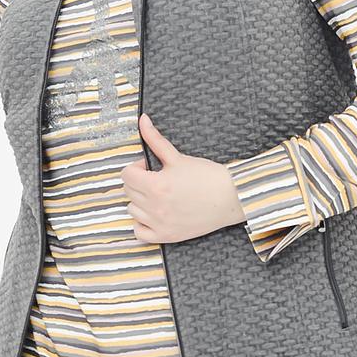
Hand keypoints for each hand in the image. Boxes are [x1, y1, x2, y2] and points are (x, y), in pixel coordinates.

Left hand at [121, 112, 245, 242]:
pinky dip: (142, 224)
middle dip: (139, 182)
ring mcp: (160, 224)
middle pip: (128, 191)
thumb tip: (142, 119)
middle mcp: (155, 207)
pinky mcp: (166, 236)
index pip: (126, 175)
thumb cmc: (207, 177)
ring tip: (159, 197)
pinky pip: (139, 233)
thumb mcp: (178, 157)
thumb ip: (155, 139)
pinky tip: (155, 215)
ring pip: (132, 210)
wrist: (230, 198)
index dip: (137, 167)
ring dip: (141, 202)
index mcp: (156, 186)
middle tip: (158, 179)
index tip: (150, 168)